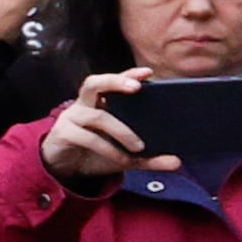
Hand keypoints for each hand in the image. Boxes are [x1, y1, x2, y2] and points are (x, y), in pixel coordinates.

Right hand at [37, 71, 172, 189]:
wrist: (64, 169)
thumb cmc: (95, 153)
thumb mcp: (126, 156)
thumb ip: (150, 158)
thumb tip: (177, 162)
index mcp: (99, 102)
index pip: (112, 81)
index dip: (128, 74)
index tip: (148, 72)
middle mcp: (84, 104)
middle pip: (94, 83)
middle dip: (115, 81)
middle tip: (137, 87)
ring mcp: (72, 117)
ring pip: (97, 116)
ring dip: (122, 130)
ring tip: (139, 146)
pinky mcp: (63, 133)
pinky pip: (88, 137)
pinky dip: (108, 148)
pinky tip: (121, 158)